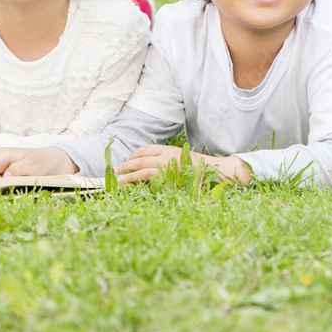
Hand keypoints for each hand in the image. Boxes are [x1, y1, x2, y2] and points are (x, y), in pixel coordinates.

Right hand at [0, 146, 78, 181]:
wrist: (43, 161)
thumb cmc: (37, 161)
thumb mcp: (31, 165)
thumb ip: (19, 170)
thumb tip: (6, 175)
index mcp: (2, 154)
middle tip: (13, 182)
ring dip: (0, 186)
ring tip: (18, 180)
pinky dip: (0, 186)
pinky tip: (13, 182)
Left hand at [114, 144, 251, 183]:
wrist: (216, 172)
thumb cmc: (200, 170)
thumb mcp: (182, 161)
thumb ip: (168, 162)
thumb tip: (152, 169)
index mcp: (169, 149)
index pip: (145, 149)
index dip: (133, 156)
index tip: (126, 162)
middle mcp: (166, 154)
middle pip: (139, 157)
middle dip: (126, 163)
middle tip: (115, 169)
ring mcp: (166, 164)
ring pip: (140, 166)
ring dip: (126, 172)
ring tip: (117, 177)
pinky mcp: (168, 174)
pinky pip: (146, 175)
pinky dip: (133, 178)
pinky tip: (126, 182)